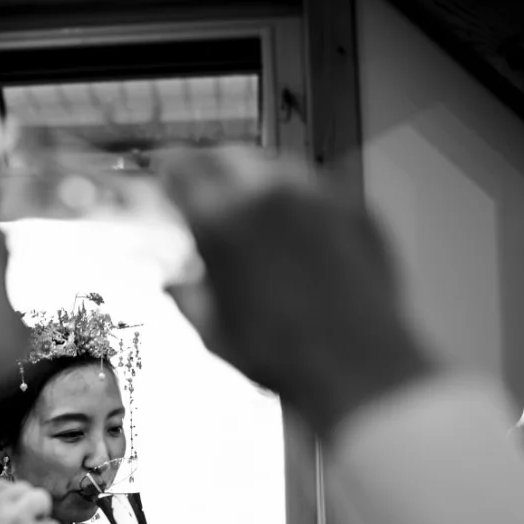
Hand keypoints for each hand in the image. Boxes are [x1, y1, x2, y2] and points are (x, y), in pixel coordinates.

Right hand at [160, 148, 436, 436]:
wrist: (356, 367)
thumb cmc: (285, 356)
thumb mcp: (213, 331)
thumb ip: (186, 293)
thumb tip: (177, 281)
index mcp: (222, 220)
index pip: (181, 167)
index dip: (169, 172)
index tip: (167, 178)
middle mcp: (270, 194)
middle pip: (228, 156)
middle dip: (212, 170)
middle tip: (208, 195)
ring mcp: (318, 196)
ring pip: (275, 165)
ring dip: (256, 181)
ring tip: (254, 213)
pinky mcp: (355, 208)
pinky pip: (317, 187)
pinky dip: (299, 200)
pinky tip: (297, 229)